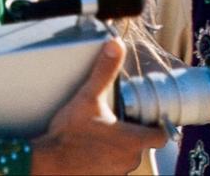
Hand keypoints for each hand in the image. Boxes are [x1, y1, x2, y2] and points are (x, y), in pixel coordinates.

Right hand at [30, 37, 167, 174]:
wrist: (47, 163)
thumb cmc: (68, 134)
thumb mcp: (88, 97)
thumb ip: (104, 71)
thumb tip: (115, 46)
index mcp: (133, 140)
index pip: (161, 135)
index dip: (157, 126)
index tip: (148, 118)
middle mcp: (130, 160)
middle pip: (142, 145)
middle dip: (132, 134)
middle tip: (114, 122)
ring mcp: (117, 173)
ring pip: (126, 158)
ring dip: (117, 149)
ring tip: (99, 136)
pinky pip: (111, 169)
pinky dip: (105, 161)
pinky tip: (90, 151)